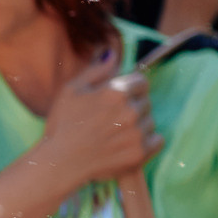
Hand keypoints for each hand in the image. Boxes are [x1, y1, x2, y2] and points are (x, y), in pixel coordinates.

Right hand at [40, 50, 159, 188]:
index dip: (131, 89)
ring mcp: (137, 134)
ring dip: (139, 125)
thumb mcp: (71, 90)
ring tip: (116, 134)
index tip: (119, 99)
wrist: (59, 163)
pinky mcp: (139, 154)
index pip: (142, 82)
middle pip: (146, 102)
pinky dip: (148, 141)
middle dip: (133, 107)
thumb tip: (113, 54)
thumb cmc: (62, 125)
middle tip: (112, 119)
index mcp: (117, 92)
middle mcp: (131, 112)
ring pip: (150, 122)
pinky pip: (158, 140)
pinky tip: (129, 143)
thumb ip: (96, 70)